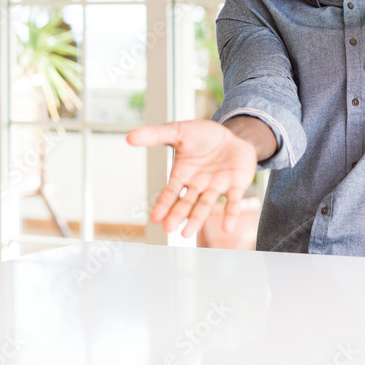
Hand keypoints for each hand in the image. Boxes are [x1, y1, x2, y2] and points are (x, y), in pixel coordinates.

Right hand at [126, 120, 257, 237]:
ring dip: (197, 219)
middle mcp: (198, 185)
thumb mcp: (178, 131)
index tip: (155, 218)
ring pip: (206, 205)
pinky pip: (233, 201)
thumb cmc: (204, 136)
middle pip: (186, 202)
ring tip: (187, 234)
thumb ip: (156, 135)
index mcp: (182, 174)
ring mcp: (217, 187)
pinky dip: (230, 214)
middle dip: (178, 214)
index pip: (171, 192)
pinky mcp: (236, 186)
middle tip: (168, 228)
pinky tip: (227, 227)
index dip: (163, 204)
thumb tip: (128, 136)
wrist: (233, 135)